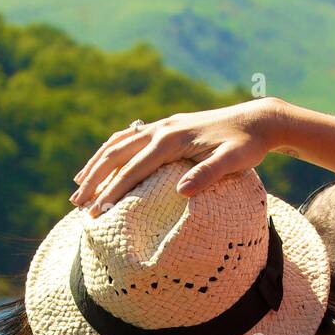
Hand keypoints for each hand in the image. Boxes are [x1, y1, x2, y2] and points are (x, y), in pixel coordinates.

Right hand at [70, 97, 286, 215]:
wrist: (258, 121)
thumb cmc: (248, 146)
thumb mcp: (234, 162)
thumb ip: (209, 175)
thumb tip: (182, 191)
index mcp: (172, 140)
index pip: (133, 170)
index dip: (112, 192)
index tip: (96, 213)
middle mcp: (162, 129)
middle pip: (116, 154)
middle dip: (94, 180)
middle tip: (76, 204)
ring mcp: (163, 125)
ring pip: (118, 143)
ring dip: (96, 164)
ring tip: (77, 184)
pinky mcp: (168, 127)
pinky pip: (130, 137)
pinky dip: (112, 150)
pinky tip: (104, 162)